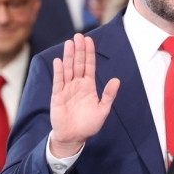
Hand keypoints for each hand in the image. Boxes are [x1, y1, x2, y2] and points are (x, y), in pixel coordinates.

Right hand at [50, 34, 119, 157]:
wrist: (74, 137)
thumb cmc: (89, 124)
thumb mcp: (103, 109)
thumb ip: (109, 95)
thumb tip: (116, 80)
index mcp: (89, 86)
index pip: (89, 66)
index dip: (89, 53)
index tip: (89, 40)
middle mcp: (77, 84)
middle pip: (78, 64)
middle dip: (79, 50)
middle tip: (79, 35)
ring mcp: (67, 89)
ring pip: (68, 69)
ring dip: (69, 56)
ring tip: (69, 43)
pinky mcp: (58, 96)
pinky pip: (58, 81)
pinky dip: (59, 71)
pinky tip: (59, 61)